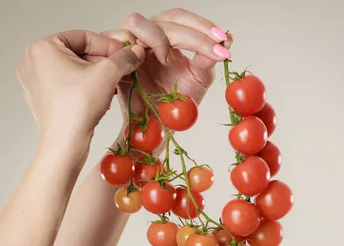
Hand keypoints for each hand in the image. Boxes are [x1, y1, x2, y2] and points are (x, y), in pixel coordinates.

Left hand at [17, 30, 144, 146]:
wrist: (66, 145)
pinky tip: (99, 98)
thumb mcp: (107, 74)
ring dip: (96, 76)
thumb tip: (136, 51)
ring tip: (113, 86)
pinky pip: (67, 86)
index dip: (109, 45)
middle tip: (123, 71)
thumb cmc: (78, 108)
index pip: (84, 37)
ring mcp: (36, 82)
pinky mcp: (42, 100)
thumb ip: (123, 58)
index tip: (126, 54)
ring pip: (74, 71)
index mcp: (42, 47)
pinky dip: (84, 89)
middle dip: (103, 63)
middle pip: (78, 54)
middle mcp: (34, 62)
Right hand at [101, 10, 232, 125]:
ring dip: (158, 38)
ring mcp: (130, 47)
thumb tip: (228, 38)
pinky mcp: (115, 61)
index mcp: (166, 38)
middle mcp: (148, 38)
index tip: (223, 40)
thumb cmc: (175, 106)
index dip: (202, 25)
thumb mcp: (199, 79)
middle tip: (213, 48)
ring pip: (137, 22)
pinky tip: (151, 63)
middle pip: (165, 18)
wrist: (158, 128)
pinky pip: (119, 41)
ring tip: (169, 61)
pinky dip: (135, 48)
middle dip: (192, 32)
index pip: (181, 18)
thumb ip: (208, 57)